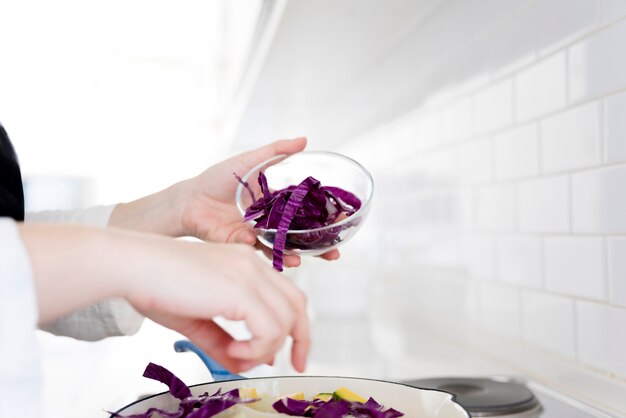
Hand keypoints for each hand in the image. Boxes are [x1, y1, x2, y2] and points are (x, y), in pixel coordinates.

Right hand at [21, 224, 309, 372]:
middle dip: (301, 339)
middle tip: (293, 365)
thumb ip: (222, 341)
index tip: (288, 354)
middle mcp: (253, 265)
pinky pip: (269, 328)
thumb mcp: (196, 318)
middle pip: (298, 304)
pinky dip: (257, 348)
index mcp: (245, 265)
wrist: (132, 266)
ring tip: (238, 357)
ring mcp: (249, 275)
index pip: (287, 295)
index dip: (295, 326)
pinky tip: (234, 353)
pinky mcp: (241, 290)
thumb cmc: (154, 285)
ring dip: (267, 349)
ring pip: (286, 319)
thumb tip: (244, 363)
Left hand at [109, 137, 339, 266]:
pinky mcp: (240, 245)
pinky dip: (263, 250)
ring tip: (302, 259)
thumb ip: (276, 151)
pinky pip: (255, 250)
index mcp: (276, 204)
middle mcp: (270, 223)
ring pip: (280, 248)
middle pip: (299, 237)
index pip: (305, 214)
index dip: (323, 221)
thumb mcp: (250, 161)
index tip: (341, 225)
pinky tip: (267, 247)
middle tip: (334, 254)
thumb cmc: (219, 178)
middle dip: (317, 248)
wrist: (190, 197)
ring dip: (293, 255)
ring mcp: (256, 235)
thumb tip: (305, 139)